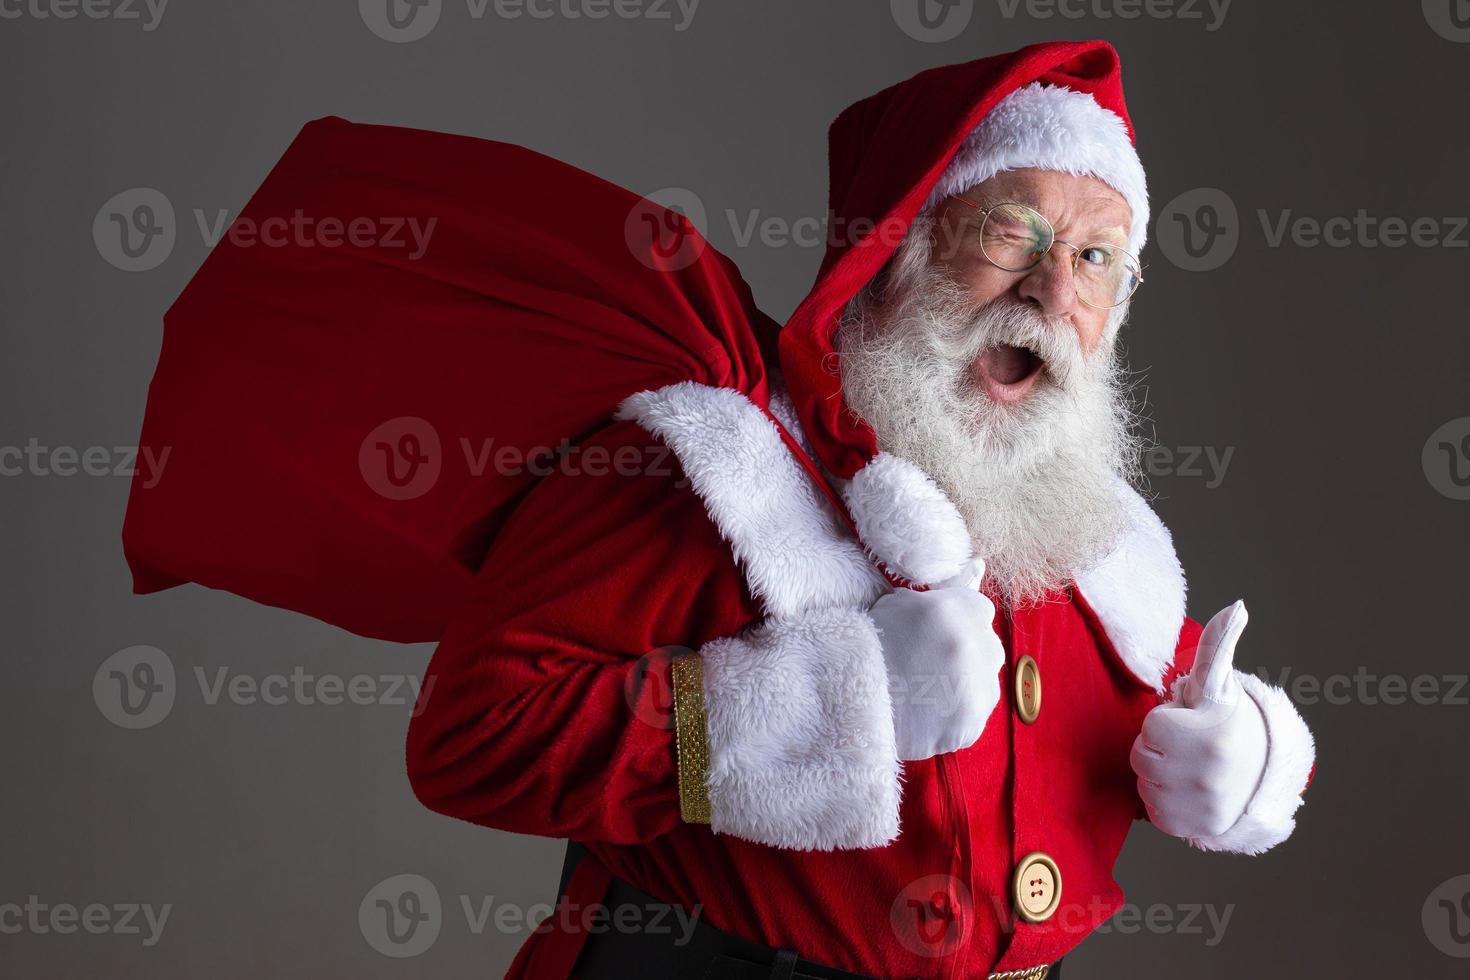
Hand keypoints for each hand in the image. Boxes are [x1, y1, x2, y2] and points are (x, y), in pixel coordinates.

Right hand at [867, 559, 1004, 760]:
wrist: (846, 696)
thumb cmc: (869, 645)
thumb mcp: (900, 604)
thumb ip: (947, 588)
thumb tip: (979, 564)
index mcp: (956, 608)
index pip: (979, 610)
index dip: (955, 624)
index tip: (934, 636)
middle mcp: (975, 645)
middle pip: (987, 647)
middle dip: (964, 655)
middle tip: (927, 666)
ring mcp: (977, 688)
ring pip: (983, 684)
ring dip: (962, 688)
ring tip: (924, 694)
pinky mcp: (970, 725)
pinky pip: (972, 718)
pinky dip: (953, 719)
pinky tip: (926, 715)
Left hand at [1130, 600, 1269, 839]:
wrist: (1259, 778)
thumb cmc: (1227, 724)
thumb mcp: (1221, 685)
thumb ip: (1220, 645)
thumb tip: (1238, 606)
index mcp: (1209, 737)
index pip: (1150, 728)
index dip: (1165, 722)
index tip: (1189, 723)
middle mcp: (1205, 776)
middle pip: (1141, 757)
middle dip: (1159, 748)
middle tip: (1187, 746)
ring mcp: (1197, 806)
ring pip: (1144, 783)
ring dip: (1159, 774)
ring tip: (1188, 767)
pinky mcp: (1188, 828)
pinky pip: (1151, 808)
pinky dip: (1163, 800)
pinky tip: (1186, 790)